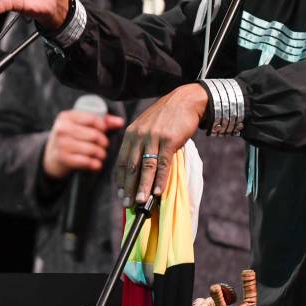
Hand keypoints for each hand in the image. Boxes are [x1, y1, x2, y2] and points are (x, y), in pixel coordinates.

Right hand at [43, 109, 125, 179]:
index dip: (103, 126)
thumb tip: (120, 122)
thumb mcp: (80, 125)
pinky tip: (97, 164)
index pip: (92, 118)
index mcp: (66, 116)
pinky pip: (86, 161)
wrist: (51, 156)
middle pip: (94, 135)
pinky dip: (95, 164)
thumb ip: (101, 121)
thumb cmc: (70, 137)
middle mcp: (62, 129)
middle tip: (104, 145)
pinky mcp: (63, 158)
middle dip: (103, 142)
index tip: (104, 131)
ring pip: (91, 149)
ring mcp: (61, 144)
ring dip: (101, 154)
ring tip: (101, 155)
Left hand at [114, 83, 208, 204]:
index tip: (120, 194)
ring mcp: (154, 137)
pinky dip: (160, 179)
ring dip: (143, 187)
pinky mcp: (169, 140)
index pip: (121, 160)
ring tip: (140, 202)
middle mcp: (139, 135)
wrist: (185, 100)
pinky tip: (158, 191)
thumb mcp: (146, 126)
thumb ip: (140, 143)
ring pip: (146, 167)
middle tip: (127, 204)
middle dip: (128, 187)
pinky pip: (163, 163)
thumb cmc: (166, 116)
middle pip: (131, 166)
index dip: (120, 179)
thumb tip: (138, 168)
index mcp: (131, 134)